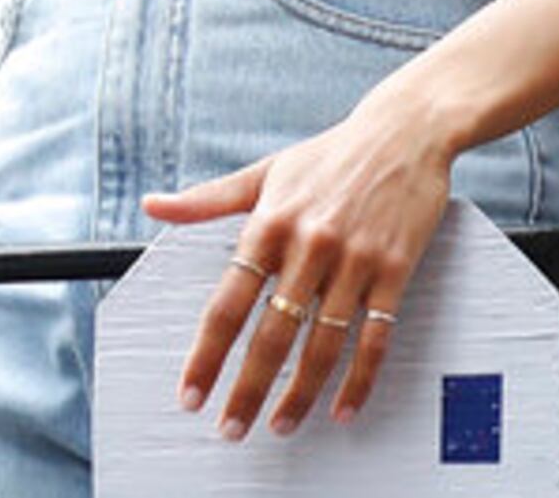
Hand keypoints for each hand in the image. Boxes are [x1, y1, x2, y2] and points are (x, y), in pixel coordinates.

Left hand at [143, 93, 456, 441]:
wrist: (404, 131)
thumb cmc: (331, 153)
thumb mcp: (264, 171)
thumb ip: (207, 199)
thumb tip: (154, 205)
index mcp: (271, 222)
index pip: (228, 302)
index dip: (207, 354)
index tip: (192, 392)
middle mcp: (310, 243)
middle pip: (272, 334)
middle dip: (248, 389)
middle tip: (231, 426)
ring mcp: (355, 260)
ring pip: (323, 343)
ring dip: (300, 393)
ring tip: (282, 423)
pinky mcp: (394, 269)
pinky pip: (375, 336)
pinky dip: (359, 378)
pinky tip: (343, 406)